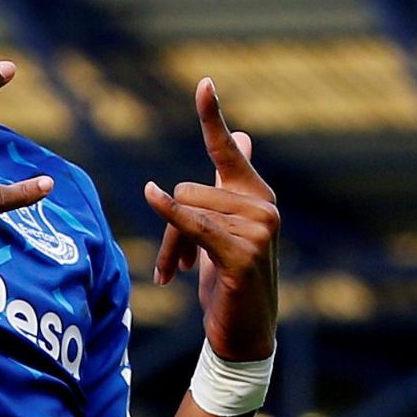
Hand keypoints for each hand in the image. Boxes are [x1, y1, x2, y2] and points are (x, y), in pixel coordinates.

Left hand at [146, 78, 279, 361]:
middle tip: (175, 263)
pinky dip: (170, 215)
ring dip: (171, 246)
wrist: (243, 334)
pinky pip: (193, 224)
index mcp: (256, 196)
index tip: (203, 82)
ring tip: (178, 274)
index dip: (212, 116)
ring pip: (185, 210)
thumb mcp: (225, 231)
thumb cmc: (229, 281)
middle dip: (171, 225)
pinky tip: (152, 196)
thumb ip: (230, 185)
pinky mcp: (244, 254)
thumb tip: (242, 136)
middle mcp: (264, 207)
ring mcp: (259, 230)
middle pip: (187, 190)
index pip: (227, 149)